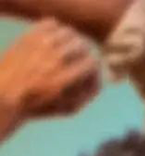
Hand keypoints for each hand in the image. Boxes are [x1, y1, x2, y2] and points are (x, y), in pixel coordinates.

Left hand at [0, 20, 98, 138]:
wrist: (5, 93)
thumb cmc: (39, 105)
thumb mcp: (67, 109)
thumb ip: (87, 95)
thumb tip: (100, 79)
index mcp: (64, 79)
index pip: (91, 62)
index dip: (94, 68)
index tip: (90, 72)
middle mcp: (54, 59)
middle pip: (82, 44)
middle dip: (84, 54)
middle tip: (80, 60)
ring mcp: (40, 44)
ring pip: (68, 31)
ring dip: (72, 40)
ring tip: (68, 48)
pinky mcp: (29, 35)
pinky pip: (51, 22)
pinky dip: (57, 29)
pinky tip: (54, 39)